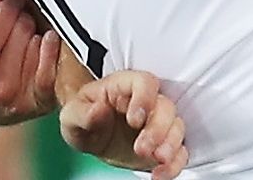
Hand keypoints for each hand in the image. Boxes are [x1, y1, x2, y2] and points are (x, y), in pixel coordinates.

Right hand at [0, 0, 62, 124]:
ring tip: (28, 35)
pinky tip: (47, 40)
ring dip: (36, 32)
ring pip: (39, 40)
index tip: (11, 1)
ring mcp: (22, 95)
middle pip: (23, 25)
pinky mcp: (42, 101)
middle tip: (19, 18)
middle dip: (21, 16)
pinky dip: (51, 49)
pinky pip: (53, 67)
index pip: (3, 14)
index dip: (8, 3)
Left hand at [60, 70, 188, 179]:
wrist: (91, 139)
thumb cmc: (83, 119)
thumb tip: (98, 108)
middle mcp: (145, 102)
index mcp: (123, 87)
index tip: (134, 120)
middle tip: (141, 149)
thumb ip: (82, 112)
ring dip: (171, 146)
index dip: (144, 98)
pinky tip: (159, 174)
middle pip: (166, 106)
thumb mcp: (72, 115)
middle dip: (157, 130)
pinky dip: (175, 165)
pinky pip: (180, 152)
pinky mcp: (163, 144)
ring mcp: (157, 123)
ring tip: (157, 160)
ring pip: (177, 127)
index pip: (144, 82)